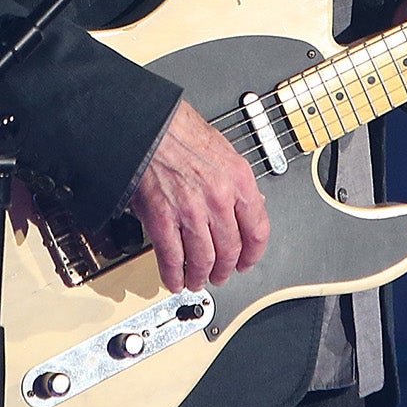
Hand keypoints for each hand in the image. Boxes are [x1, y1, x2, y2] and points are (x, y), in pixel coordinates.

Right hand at [127, 100, 270, 292]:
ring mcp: (191, 212)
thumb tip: (247, 206)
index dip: (253, 253)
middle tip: (221, 275)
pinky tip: (174, 279)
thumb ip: (237, 183)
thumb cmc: (181, 131)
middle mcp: (219, 199)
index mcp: (239, 180)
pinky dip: (173, 274)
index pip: (258, 230)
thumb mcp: (224, 152)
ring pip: (203, 260)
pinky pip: (172, 258)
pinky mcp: (162, 220)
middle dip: (226, 269)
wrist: (148, 125)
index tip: (247, 261)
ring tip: (197, 280)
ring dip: (201, 276)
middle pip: (230, 250)